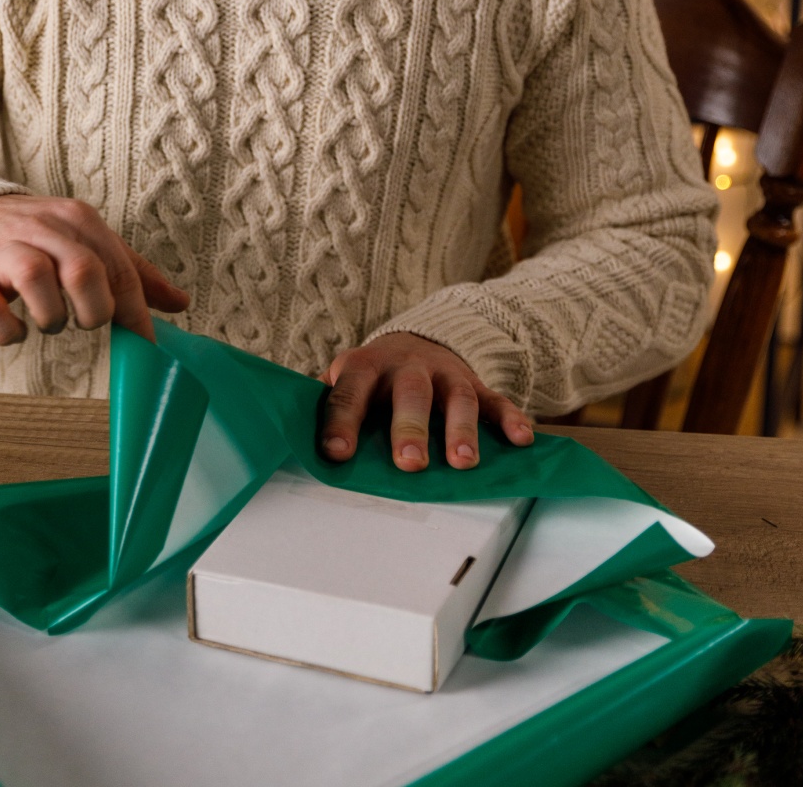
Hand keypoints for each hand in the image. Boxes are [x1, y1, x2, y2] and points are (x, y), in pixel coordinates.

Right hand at [0, 195, 188, 344]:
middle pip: (83, 269)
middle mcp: (40, 228)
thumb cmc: (36, 240)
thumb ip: (132, 273)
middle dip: (95, 310)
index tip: (145, 345)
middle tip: (89, 324)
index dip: (136, 313)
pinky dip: (9, 331)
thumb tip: (181, 302)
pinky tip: (16, 331)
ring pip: (36, 279)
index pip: (118, 268)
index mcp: (77, 221)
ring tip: (51, 323)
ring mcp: (1, 251)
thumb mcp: (86, 245)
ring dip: (53, 316)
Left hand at [320, 333, 533, 471]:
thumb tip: (282, 448)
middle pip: (409, 393)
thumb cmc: (369, 379)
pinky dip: (510, 418)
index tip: (335, 454)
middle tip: (409, 463)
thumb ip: (325, 410)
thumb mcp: (343, 384)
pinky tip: (520, 439)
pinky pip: (496, 399)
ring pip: (455, 398)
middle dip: (409, 427)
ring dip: (461, 429)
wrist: (414, 339)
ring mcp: (444, 373)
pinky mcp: (475, 383)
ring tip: (462, 463)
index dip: (341, 423)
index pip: (348, 393)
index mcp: (362, 367)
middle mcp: (405, 367)